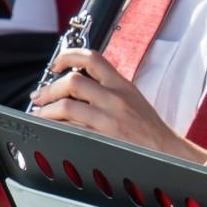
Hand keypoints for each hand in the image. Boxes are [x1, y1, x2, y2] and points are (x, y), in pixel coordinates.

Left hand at [30, 49, 203, 164]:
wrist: (166, 150)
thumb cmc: (149, 128)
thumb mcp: (133, 98)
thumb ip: (108, 87)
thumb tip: (77, 83)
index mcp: (122, 85)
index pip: (92, 58)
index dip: (68, 56)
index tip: (56, 65)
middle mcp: (115, 98)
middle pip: (73, 82)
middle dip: (49, 88)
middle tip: (40, 94)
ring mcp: (108, 118)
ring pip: (66, 106)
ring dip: (46, 110)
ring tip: (41, 113)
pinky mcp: (102, 137)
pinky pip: (70, 128)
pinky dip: (55, 127)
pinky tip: (51, 127)